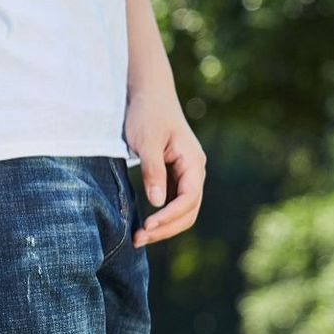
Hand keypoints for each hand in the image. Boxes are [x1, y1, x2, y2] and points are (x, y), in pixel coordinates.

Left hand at [125, 89, 206, 247]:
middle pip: (189, 211)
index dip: (169, 217)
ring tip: (138, 238)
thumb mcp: (146, 141)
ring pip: (183, 210)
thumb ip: (152, 171)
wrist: (149, 94)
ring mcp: (186, 174)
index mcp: (193, 161)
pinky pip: (174, 203)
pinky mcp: (175, 176)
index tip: (147, 227)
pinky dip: (162, 217)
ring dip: (164, 227)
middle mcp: (195, 170)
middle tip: (138, 240)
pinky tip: (144, 225)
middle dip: (166, 228)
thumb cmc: (147, 113)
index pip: (188, 198)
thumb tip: (158, 202)